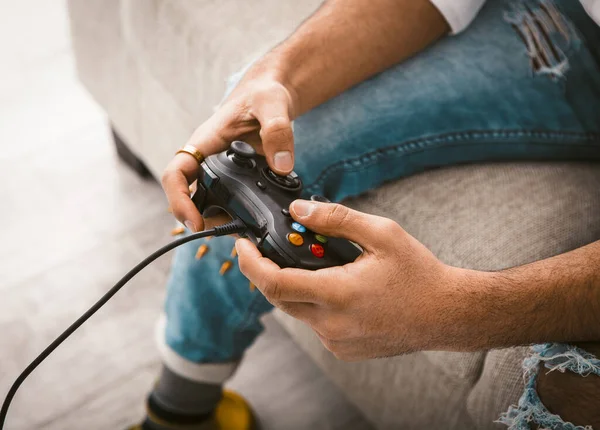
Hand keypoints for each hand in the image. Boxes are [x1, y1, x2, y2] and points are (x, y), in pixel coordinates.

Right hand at [162, 70, 296, 231]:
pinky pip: (232, 202)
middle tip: (232, 233)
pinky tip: (259, 224)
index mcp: (205, 143)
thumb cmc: (264, 94)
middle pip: (191, 198)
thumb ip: (277, 131)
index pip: (176, 174)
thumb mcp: (273, 104)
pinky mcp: (238, 179)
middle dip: (204, 220)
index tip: (194, 221)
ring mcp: (222, 172)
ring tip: (249, 232)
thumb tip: (281, 166)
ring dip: (225, 221)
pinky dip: (243, 215)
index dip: (178, 200)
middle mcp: (208, 161)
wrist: (272, 95)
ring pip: (211, 204)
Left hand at [236, 200, 464, 360]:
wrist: (447, 314)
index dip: (250, 263)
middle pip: (278, 298)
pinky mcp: (343, 350)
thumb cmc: (418, 273)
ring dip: (295, 287)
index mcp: (338, 294)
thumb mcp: (381, 233)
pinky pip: (314, 324)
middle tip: (275, 250)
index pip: (273, 283)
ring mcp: (336, 341)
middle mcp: (331, 324)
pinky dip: (314, 304)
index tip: (241, 245)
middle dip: (269, 272)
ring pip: (296, 311)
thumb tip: (298, 209)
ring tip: (318, 265)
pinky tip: (336, 288)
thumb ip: (335, 219)